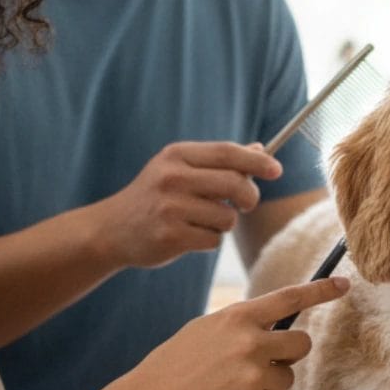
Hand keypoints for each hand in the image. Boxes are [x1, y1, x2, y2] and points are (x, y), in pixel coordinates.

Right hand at [94, 142, 282, 267]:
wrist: (112, 230)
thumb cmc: (154, 197)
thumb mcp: (178, 169)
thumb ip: (217, 161)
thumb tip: (260, 149)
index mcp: (177, 155)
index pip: (227, 152)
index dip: (256, 160)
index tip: (277, 169)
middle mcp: (172, 177)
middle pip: (235, 184)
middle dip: (249, 197)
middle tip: (246, 204)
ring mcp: (170, 207)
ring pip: (227, 216)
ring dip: (224, 223)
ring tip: (203, 221)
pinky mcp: (170, 236)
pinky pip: (213, 240)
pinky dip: (209, 241)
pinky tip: (189, 236)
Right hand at [129, 274, 349, 389]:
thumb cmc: (179, 360)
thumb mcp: (209, 327)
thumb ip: (244, 324)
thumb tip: (279, 326)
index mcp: (239, 316)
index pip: (290, 298)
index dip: (321, 290)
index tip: (345, 284)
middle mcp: (251, 342)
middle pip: (302, 343)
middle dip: (290, 351)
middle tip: (267, 357)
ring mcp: (252, 375)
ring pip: (287, 376)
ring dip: (268, 381)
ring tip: (232, 382)